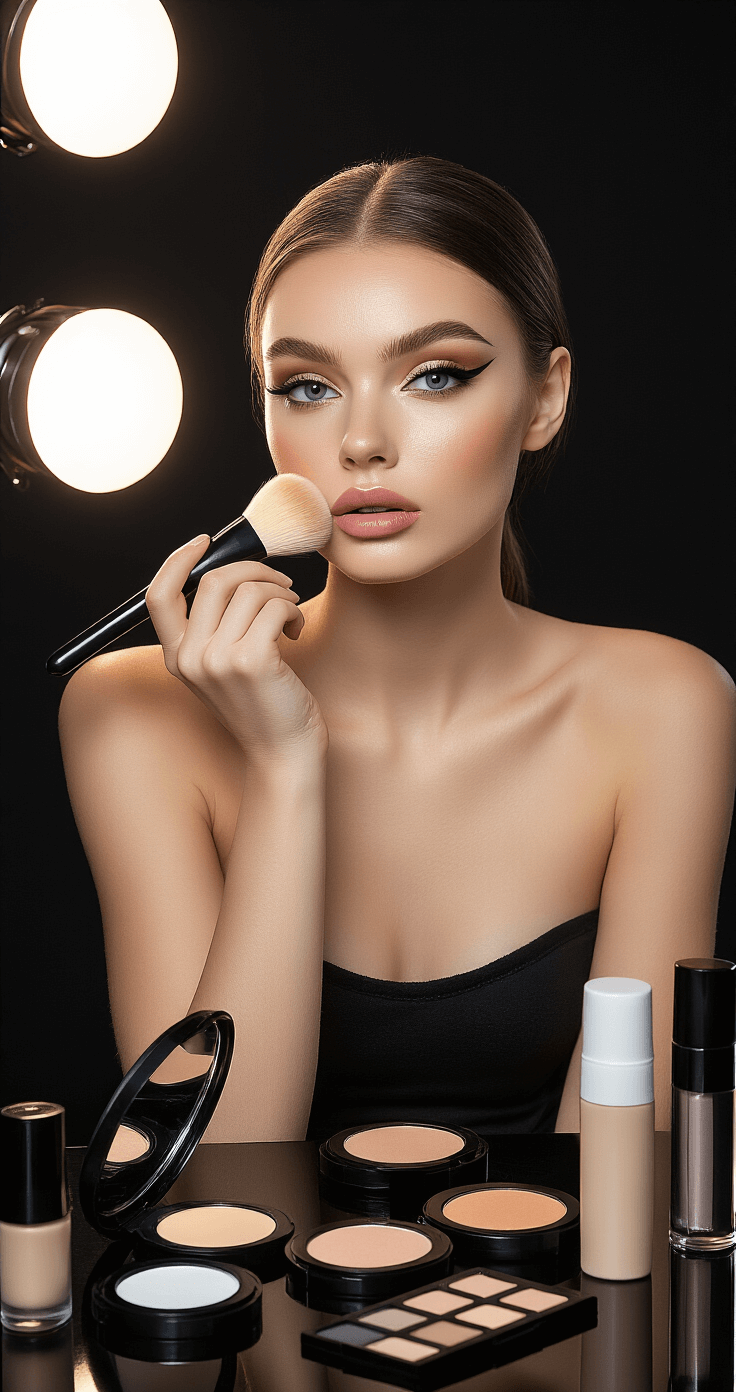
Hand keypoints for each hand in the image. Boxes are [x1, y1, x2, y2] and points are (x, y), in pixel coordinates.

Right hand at [145, 535, 327, 761]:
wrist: (283, 753)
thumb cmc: (262, 706)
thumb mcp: (222, 668)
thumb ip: (213, 628)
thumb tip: (231, 571)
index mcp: (176, 658)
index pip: (159, 595)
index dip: (179, 560)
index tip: (206, 542)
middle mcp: (190, 658)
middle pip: (213, 581)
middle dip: (254, 570)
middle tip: (280, 584)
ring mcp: (218, 660)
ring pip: (250, 590)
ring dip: (280, 592)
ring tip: (291, 614)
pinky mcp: (252, 661)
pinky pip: (274, 607)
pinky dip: (292, 610)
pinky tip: (296, 631)